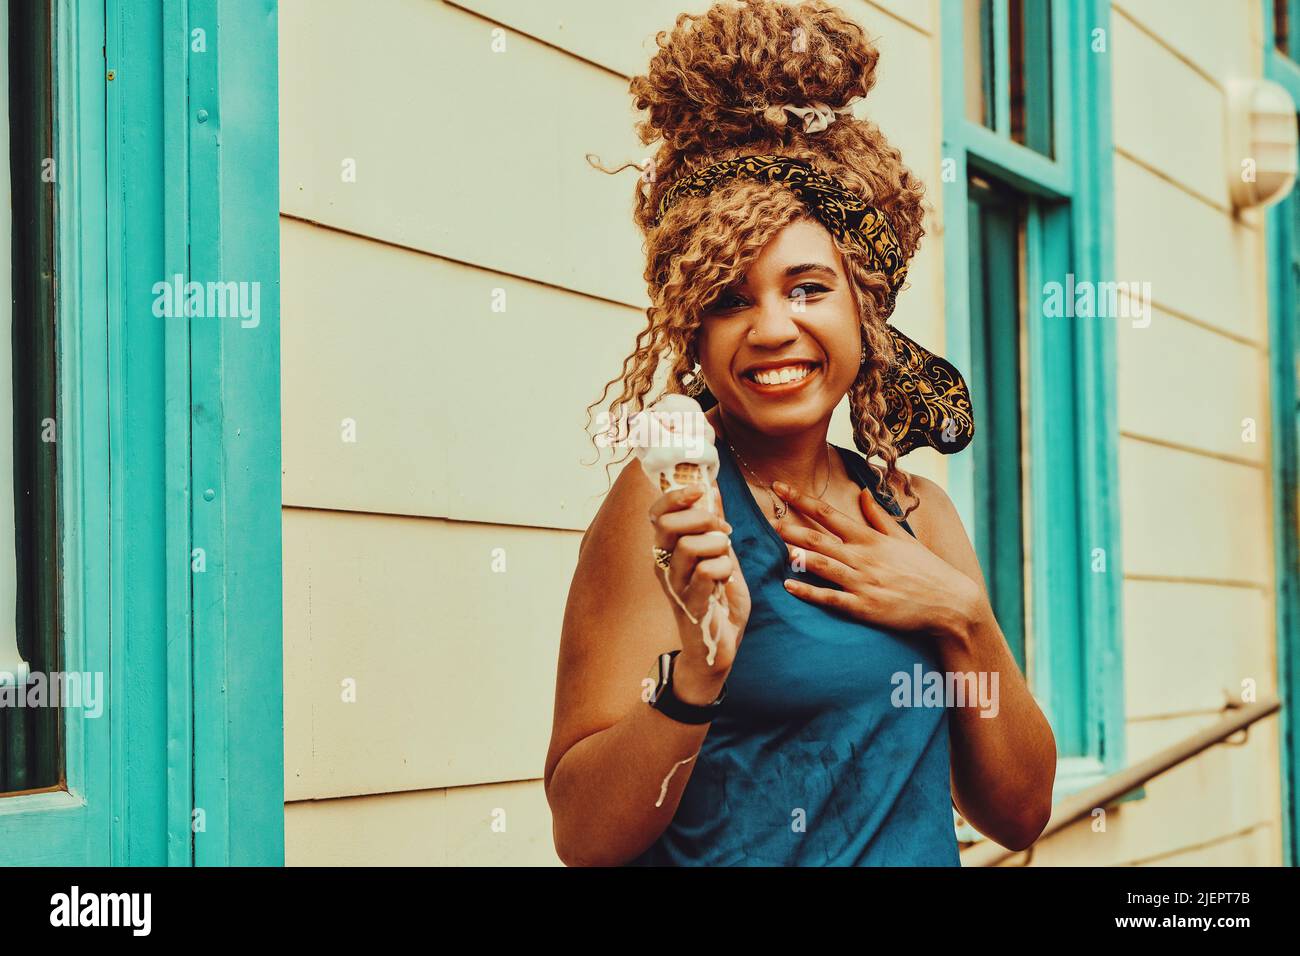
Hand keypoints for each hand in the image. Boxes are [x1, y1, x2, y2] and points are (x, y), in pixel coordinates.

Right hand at [647, 482, 751, 691]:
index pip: (657, 513)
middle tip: (722, 530)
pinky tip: (726, 579)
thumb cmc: (718, 600)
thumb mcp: (719, 555)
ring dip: (717, 546)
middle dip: (703, 518)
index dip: (675, 495)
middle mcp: (665, 567)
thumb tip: (711, 488)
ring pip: (688, 546)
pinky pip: (707, 572)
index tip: (699, 490)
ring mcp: (676, 587)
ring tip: (726, 558)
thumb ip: (714, 524)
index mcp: (667, 551)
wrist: (720, 648)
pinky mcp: (692, 605)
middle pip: (669, 525)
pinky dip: (724, 569)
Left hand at [771, 478, 981, 645]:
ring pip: (824, 566)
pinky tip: (789, 587)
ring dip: (800, 556)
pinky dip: (810, 592)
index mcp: (870, 538)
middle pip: (820, 538)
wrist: (950, 601)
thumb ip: (877, 516)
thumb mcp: (902, 537)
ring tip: (778, 547)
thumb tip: (862, 492)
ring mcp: (863, 582)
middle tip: (768, 518)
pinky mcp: (864, 607)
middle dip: (792, 527)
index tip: (780, 488)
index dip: (801, 500)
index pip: (829, 513)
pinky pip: (831, 599)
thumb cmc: (925, 568)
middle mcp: (863, 557)